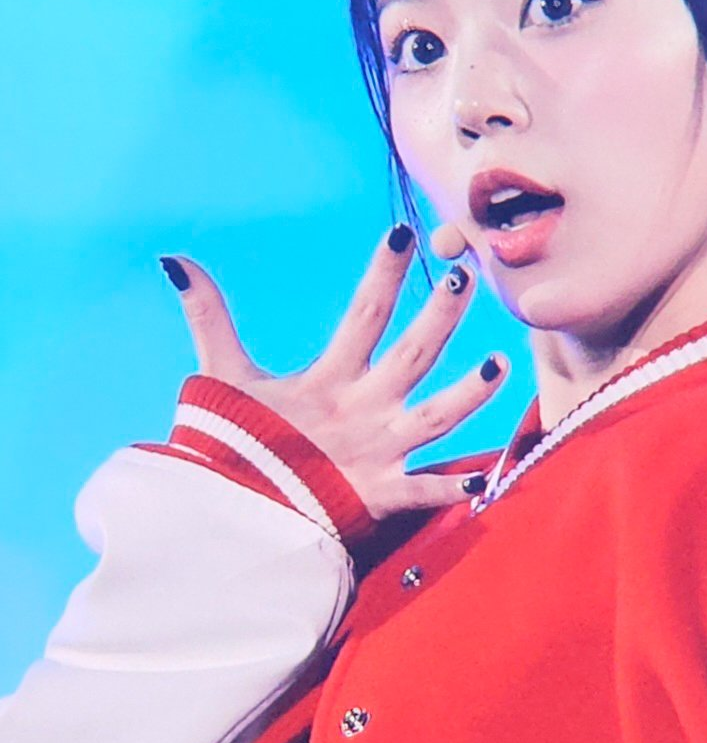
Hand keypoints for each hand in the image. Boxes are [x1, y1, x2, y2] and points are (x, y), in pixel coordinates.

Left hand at [161, 226, 503, 520]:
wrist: (247, 506)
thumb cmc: (246, 441)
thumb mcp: (225, 373)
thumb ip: (208, 317)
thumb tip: (174, 260)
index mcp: (335, 377)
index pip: (365, 317)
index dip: (381, 277)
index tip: (402, 235)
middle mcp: (367, 407)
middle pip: (410, 355)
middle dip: (437, 319)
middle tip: (464, 277)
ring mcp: (379, 449)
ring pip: (432, 416)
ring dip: (465, 396)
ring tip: (497, 366)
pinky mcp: (377, 494)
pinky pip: (420, 491)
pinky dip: (447, 490)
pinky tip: (478, 483)